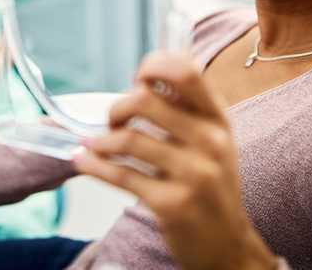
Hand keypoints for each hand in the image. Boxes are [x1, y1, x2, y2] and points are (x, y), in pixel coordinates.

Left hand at [72, 52, 276, 269]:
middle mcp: (210, 142)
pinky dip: (94, 164)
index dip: (154, 65)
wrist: (227, 246)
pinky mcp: (171, 204)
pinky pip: (121, 174)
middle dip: (118, 106)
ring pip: (129, 138)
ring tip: (99, 143)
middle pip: (146, 100)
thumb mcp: (214, 139)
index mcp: (218, 119)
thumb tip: (153, 70)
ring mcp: (193, 174)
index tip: (139, 76)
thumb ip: (188, 106)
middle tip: (115, 119)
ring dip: (102, 139)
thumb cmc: (212, 184)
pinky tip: (84, 159)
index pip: (186, 72)